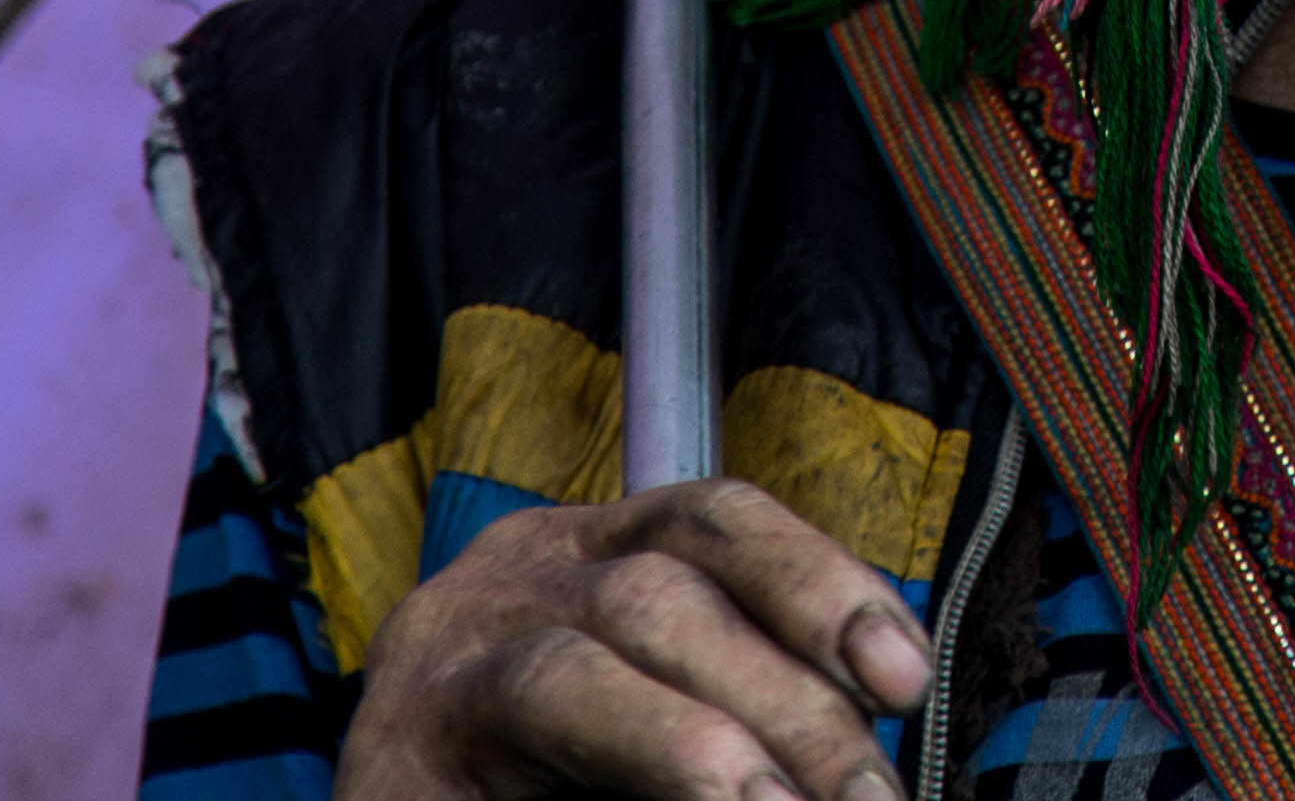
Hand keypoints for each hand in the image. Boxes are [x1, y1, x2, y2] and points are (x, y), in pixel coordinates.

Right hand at [331, 475, 932, 800]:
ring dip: (693, 749)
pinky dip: (628, 774)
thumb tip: (864, 762)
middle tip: (868, 794)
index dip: (819, 583)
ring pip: (573, 670)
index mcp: (588, 551)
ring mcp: (438, 665)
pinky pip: (517, 730)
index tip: (907, 676)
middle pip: (662, 594)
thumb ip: (744, 705)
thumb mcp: (655, 714)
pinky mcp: (387, 761)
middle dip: (785, 699)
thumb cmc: (546, 773)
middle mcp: (509, 580)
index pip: (715, 521)